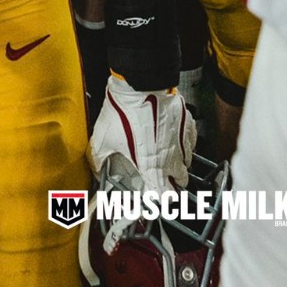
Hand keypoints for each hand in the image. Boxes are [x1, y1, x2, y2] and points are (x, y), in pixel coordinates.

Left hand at [89, 74, 195, 195]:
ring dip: (179, 164)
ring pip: (188, 162)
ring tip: (168, 158)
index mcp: (151, 166)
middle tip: (160, 178)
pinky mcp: (186, 124)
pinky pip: (192, 141)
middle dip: (172, 183)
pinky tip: (176, 140)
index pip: (162, 196)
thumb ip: (98, 158)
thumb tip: (94, 168)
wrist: (140, 85)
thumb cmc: (123, 112)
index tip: (151, 197)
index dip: (158, 200)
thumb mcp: (103, 138)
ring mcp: (181, 141)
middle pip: (180, 181)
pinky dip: (186, 144)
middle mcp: (171, 158)